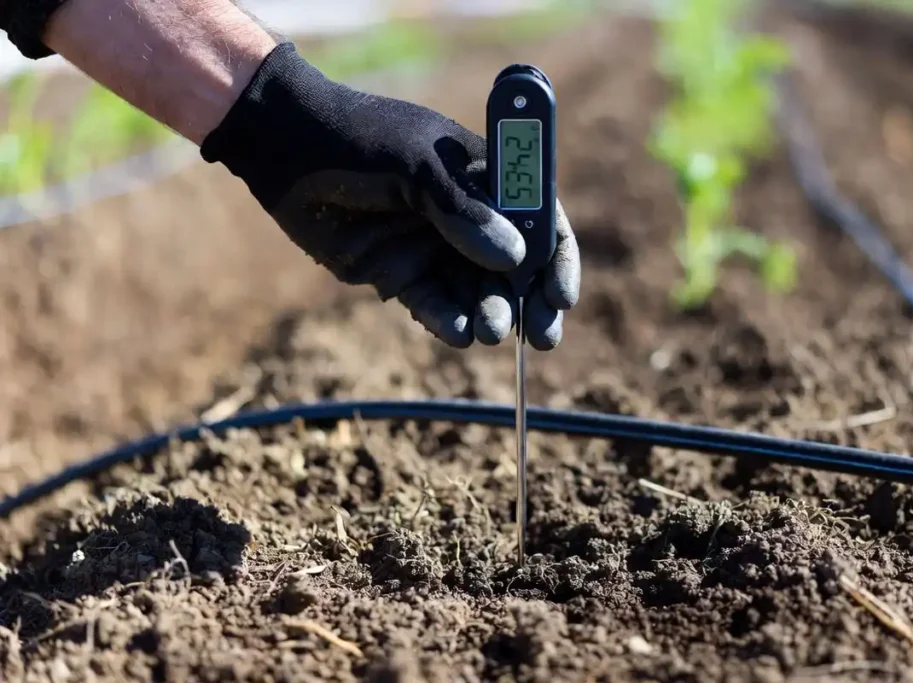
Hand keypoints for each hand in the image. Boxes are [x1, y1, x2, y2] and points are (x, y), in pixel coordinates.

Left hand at [200, 42, 579, 349]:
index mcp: (485, 176)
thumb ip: (462, 211)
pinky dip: (450, 323)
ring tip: (490, 331)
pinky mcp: (399, 274)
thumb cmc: (356, 139)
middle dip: (531, 302)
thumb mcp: (414, 166)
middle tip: (541, 336)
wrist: (282, 147)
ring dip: (492, 314)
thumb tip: (515, 259)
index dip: (557, 257)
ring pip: (478, 292)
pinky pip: (435, 306)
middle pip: (517, 267)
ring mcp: (434, 247)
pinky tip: (458, 334)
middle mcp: (468, 215)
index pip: (540, 218)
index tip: (560, 295)